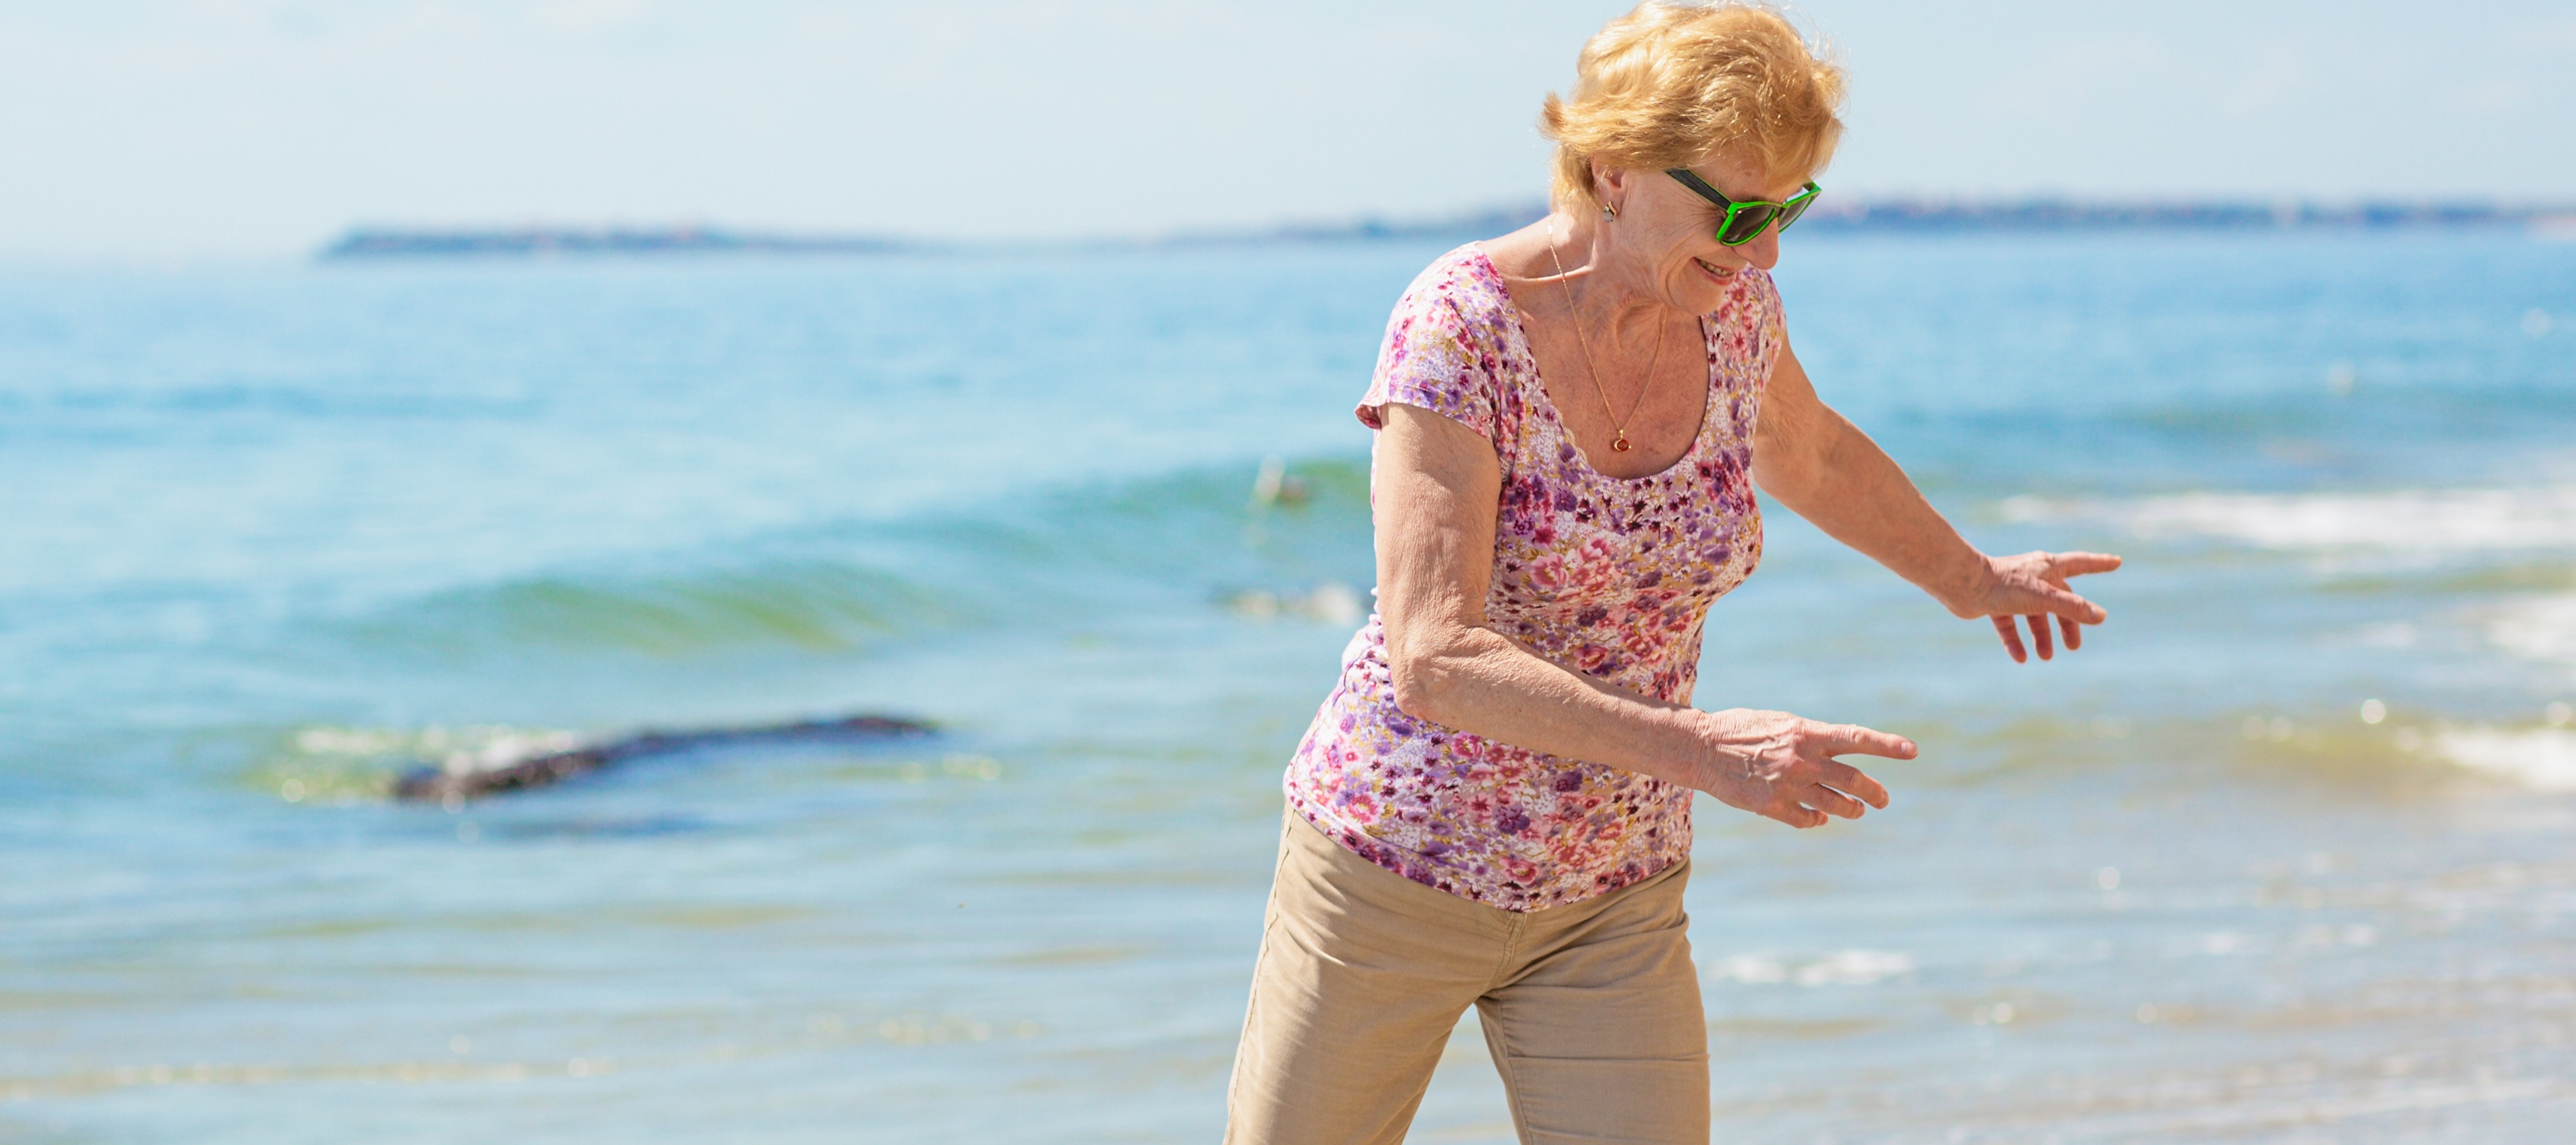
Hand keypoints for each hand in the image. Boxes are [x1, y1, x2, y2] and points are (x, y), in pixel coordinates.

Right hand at [1692, 710, 1913, 828]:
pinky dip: (1816, 820)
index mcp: (1806, 733)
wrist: (1700, 748)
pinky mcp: (1770, 806)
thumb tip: (1838, 752)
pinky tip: (1818, 818)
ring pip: (1835, 806)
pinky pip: (1806, 819)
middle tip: (1883, 800)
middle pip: (1853, 780)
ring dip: (1850, 810)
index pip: (1856, 738)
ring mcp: (1786, 785)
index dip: (1886, 745)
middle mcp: (1801, 760)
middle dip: (1875, 793)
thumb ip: (1810, 739)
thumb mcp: (1780, 724)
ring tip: (1856, 812)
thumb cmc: (1741, 730)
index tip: (1911, 751)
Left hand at [1949, 550, 2122, 662]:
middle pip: (2059, 600)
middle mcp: (2033, 577)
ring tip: (2045, 656)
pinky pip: (2009, 625)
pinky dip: (2015, 641)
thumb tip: (2101, 616)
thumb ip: (2072, 608)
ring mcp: (2013, 590)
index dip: (2100, 564)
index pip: (2082, 564)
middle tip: (2074, 646)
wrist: (1962, 584)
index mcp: (2047, 567)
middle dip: (2067, 623)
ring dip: (2041, 636)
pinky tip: (2020, 658)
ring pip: (2033, 616)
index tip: (2117, 562)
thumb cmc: (2004, 585)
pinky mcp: (1994, 603)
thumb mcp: (2044, 598)